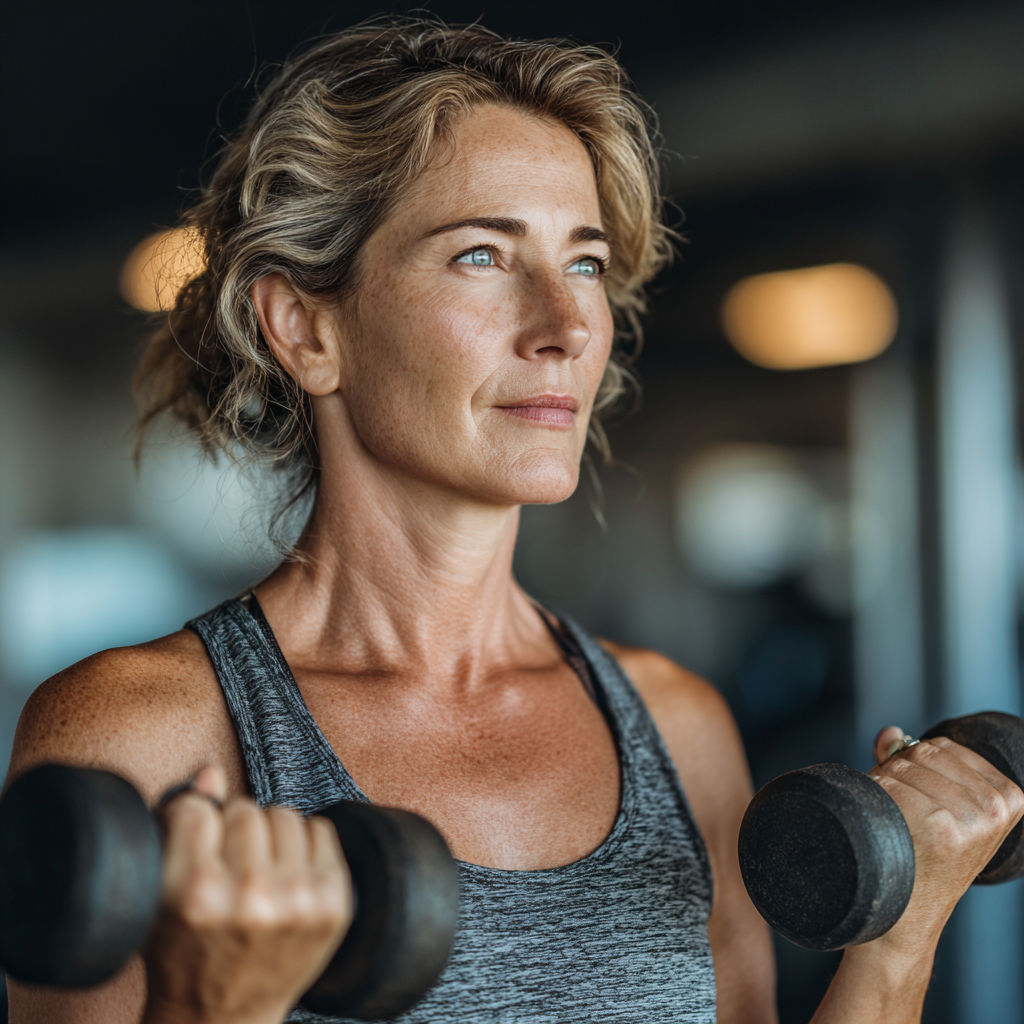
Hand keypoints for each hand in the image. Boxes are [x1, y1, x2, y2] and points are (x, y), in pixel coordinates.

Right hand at [142, 766, 352, 1023]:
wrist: (224, 1018)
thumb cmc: (185, 952)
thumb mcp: (161, 896)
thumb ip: (179, 828)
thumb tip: (211, 773)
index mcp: (195, 892)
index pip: (198, 808)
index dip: (194, 822)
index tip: (196, 845)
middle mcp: (249, 895)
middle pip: (246, 809)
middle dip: (234, 830)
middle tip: (229, 864)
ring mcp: (297, 900)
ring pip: (284, 814)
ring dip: (270, 834)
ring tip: (258, 868)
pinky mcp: (332, 904)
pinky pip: (321, 829)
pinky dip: (303, 844)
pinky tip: (287, 873)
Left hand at [865, 726, 1023, 955]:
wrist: (907, 916)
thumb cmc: (919, 857)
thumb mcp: (936, 807)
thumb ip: (915, 764)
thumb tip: (889, 733)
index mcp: (1008, 796)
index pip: (941, 746)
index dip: (913, 762)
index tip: (915, 797)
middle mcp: (995, 805)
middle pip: (921, 752)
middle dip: (896, 772)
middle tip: (896, 811)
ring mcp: (972, 816)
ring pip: (901, 766)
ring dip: (882, 784)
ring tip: (891, 820)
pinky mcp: (942, 827)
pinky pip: (890, 785)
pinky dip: (874, 796)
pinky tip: (882, 824)